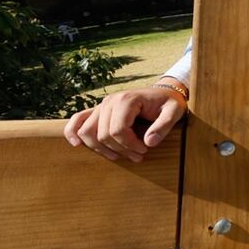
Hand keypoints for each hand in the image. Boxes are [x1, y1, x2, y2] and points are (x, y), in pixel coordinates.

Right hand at [63, 82, 187, 162]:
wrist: (164, 92)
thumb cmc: (169, 102)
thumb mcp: (174, 111)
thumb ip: (163, 126)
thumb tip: (149, 143)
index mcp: (127, 99)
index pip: (117, 130)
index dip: (129, 145)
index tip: (144, 150)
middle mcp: (110, 101)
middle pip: (103, 134)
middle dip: (120, 149)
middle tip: (138, 156)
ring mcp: (102, 105)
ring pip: (87, 132)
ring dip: (100, 148)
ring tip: (118, 156)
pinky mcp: (98, 110)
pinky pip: (78, 120)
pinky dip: (73, 132)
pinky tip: (77, 145)